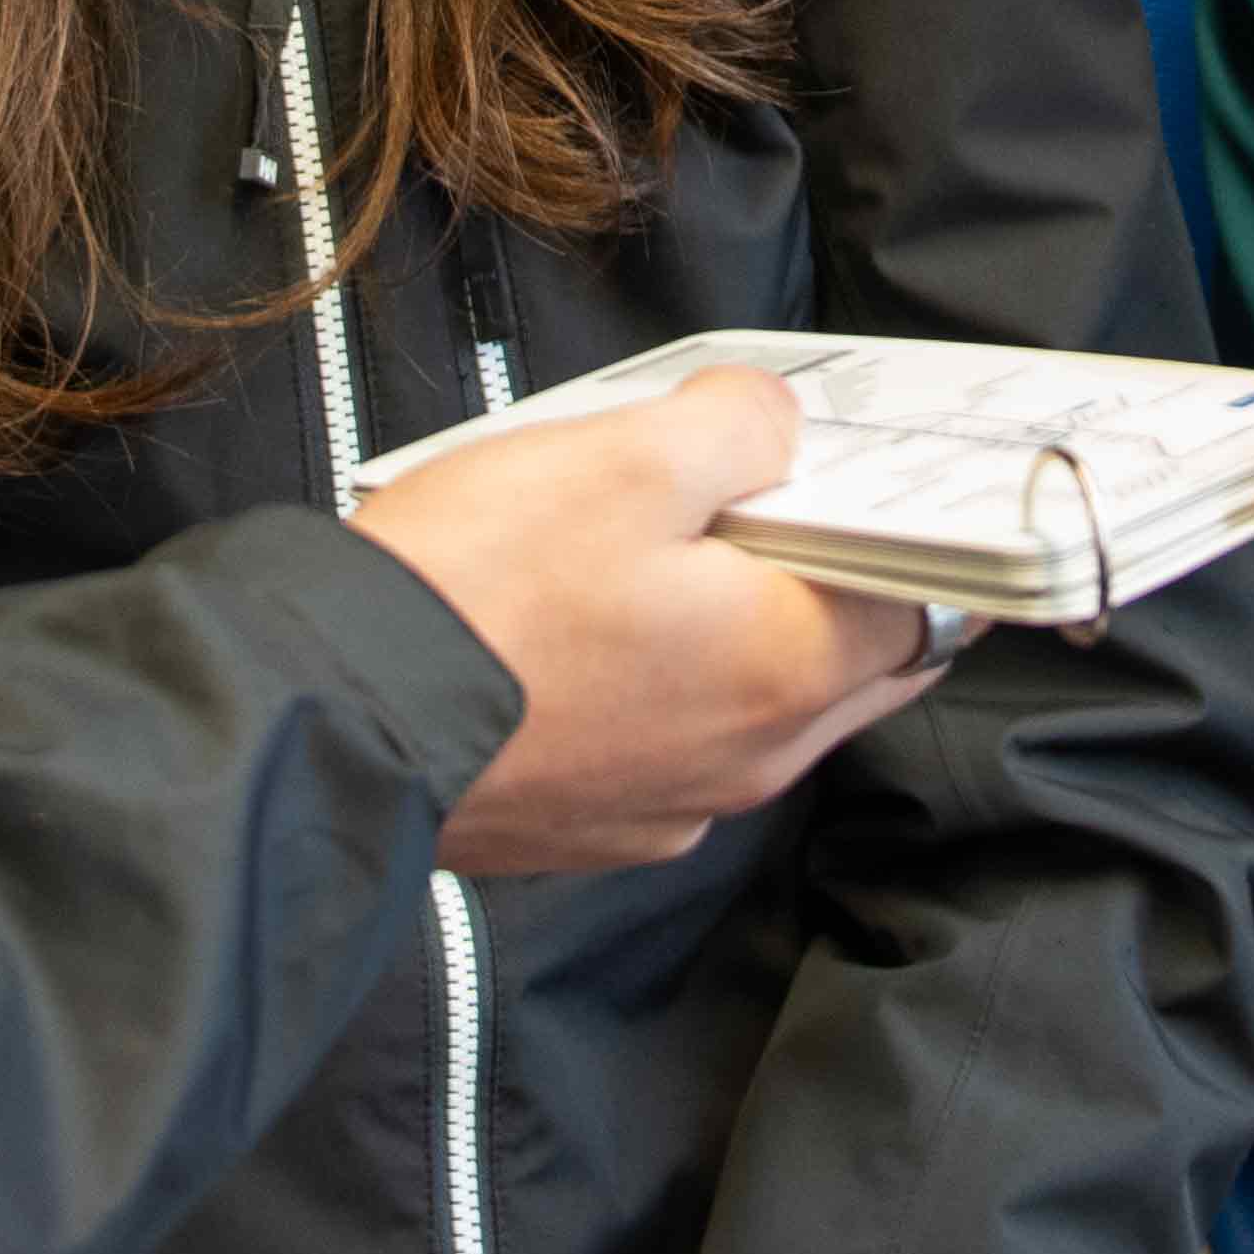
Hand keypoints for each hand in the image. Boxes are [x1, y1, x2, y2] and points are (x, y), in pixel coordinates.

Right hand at [352, 365, 942, 871]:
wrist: (329, 720)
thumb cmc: (477, 592)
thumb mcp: (625, 454)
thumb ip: (738, 426)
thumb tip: (773, 427)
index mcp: (785, 671)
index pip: (923, 609)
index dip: (911, 535)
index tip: (889, 493)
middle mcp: (747, 760)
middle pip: (846, 665)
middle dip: (832, 584)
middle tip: (776, 503)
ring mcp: (670, 805)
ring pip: (753, 706)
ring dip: (739, 635)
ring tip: (663, 549)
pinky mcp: (592, 827)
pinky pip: (667, 746)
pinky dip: (661, 687)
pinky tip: (593, 626)